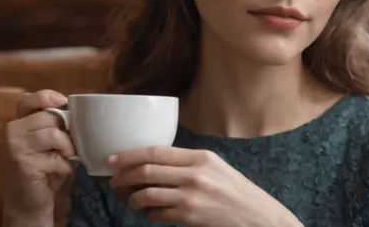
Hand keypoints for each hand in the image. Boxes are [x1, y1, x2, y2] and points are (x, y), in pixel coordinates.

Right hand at [3, 90, 75, 222]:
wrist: (29, 201)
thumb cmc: (44, 166)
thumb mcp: (49, 141)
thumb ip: (55, 124)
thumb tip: (80, 113)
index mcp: (19, 122)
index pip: (28, 99)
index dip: (46, 96)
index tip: (63, 101)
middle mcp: (13, 131)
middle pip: (50, 117)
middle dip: (66, 131)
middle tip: (67, 147)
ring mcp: (15, 147)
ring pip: (54, 134)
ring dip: (68, 148)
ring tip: (66, 157)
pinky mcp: (23, 164)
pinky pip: (56, 157)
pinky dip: (64, 166)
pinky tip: (58, 172)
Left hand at [108, 146, 302, 226]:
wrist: (257, 216)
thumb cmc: (234, 190)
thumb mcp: (213, 166)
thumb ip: (186, 162)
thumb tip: (152, 163)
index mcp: (199, 157)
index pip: (156, 151)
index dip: (129, 154)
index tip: (111, 158)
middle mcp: (194, 174)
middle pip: (147, 171)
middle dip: (124, 176)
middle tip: (112, 181)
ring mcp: (192, 197)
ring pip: (148, 194)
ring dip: (132, 198)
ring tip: (127, 199)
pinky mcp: (191, 218)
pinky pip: (158, 215)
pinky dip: (147, 214)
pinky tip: (146, 212)